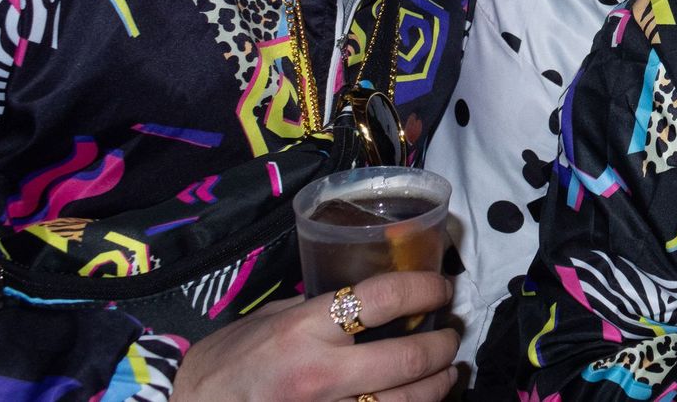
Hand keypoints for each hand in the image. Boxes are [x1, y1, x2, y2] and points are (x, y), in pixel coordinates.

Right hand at [174, 272, 457, 401]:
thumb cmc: (224, 365)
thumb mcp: (267, 320)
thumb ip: (315, 309)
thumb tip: (363, 297)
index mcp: (304, 329)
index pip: (383, 297)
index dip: (425, 287)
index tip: (442, 286)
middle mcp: (320, 374)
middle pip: (408, 359)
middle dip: (442, 344)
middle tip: (451, 334)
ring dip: (438, 386)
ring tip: (447, 373)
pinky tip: (417, 400)